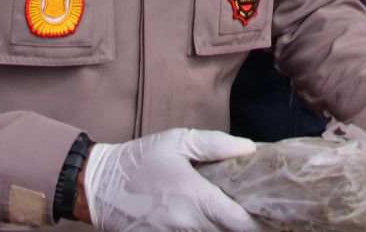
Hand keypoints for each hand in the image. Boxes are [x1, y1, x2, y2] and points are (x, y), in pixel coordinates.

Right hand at [81, 127, 262, 231]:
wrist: (97, 186)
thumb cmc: (140, 160)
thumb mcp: (178, 142)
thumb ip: (216, 144)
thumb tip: (250, 148)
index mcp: (195, 199)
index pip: (239, 223)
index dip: (257, 223)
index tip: (268, 216)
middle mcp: (187, 225)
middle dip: (240, 227)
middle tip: (252, 215)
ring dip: (219, 230)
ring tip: (226, 217)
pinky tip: (202, 223)